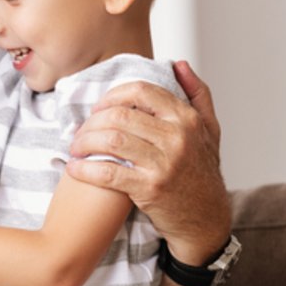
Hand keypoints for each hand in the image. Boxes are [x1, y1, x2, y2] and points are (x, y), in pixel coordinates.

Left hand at [66, 61, 230, 263]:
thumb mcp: (210, 130)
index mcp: (187, 119)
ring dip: (84, 142)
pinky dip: (85, 169)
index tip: (98, 108)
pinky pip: (108, 172)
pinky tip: (75, 168)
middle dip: (92, 121)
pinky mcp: (150, 188)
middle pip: (119, 115)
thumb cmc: (203, 173)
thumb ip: (197, 94)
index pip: (139, 92)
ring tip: (75, 148)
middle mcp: (178, 137)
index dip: (111, 96)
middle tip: (80, 131)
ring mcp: (164, 163)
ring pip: (111, 140)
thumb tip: (178, 64)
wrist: (206, 221)